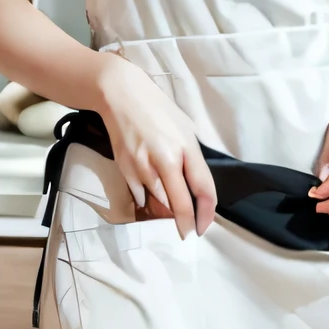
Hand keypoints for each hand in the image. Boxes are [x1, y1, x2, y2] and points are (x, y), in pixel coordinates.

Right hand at [93, 53, 216, 239]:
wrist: (122, 96)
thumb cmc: (158, 110)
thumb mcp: (186, 128)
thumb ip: (192, 159)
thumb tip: (196, 188)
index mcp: (186, 148)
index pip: (203, 188)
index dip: (206, 213)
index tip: (204, 225)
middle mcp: (166, 159)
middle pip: (181, 203)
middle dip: (186, 223)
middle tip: (188, 232)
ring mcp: (144, 166)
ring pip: (160, 201)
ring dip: (166, 209)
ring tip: (170, 209)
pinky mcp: (126, 168)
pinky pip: (141, 194)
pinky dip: (148, 197)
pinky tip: (151, 193)